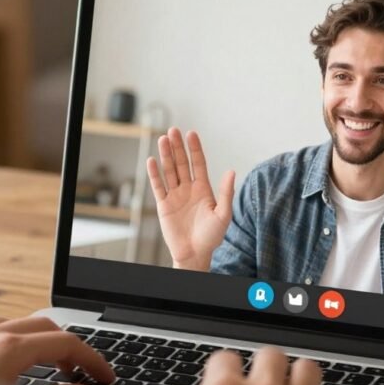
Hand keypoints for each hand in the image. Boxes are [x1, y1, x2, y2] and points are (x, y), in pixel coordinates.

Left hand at [0, 316, 114, 384]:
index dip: (93, 359)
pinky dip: (19, 340)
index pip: (66, 342)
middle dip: (72, 347)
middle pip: (48, 326)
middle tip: (84, 374)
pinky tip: (15, 364)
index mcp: (8, 348)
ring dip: (45, 342)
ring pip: (23, 324)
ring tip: (54, 370)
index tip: (107, 376)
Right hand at [146, 127, 234, 270]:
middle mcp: (188, 189)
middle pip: (182, 163)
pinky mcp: (164, 205)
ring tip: (162, 139)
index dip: (194, 148)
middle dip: (177, 147)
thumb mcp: (223, 214)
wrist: (195, 254)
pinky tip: (152, 160)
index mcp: (203, 189)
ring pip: (169, 171)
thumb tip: (231, 171)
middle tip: (173, 130)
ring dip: (165, 155)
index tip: (191, 133)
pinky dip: (154, 174)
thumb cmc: (212, 237)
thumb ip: (226, 193)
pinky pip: (158, 186)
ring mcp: (175, 196)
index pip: (198, 163)